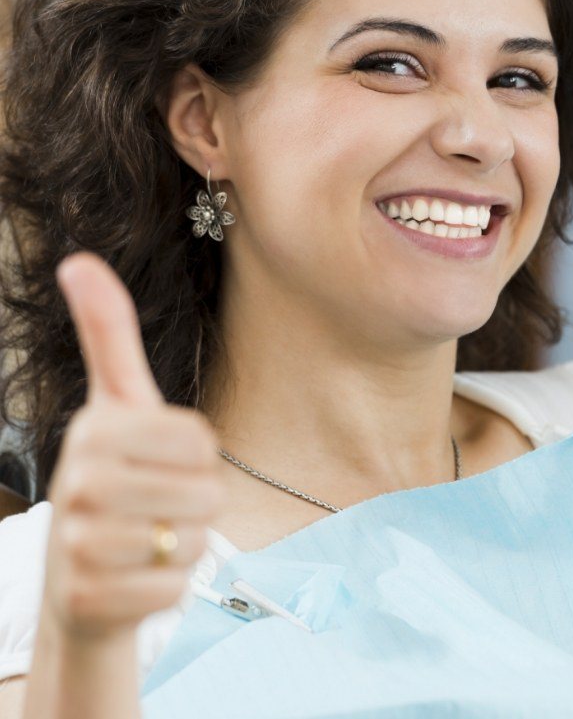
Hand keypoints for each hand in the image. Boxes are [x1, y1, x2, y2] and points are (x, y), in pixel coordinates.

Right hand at [43, 253, 225, 640]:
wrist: (79, 574)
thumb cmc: (115, 479)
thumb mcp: (116, 404)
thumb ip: (107, 333)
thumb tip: (78, 259)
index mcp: (95, 428)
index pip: (202, 441)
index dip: (197, 457)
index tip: (162, 461)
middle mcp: (79, 483)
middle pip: (206, 493)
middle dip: (194, 504)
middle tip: (155, 506)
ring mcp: (79, 546)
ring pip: (192, 542)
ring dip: (182, 546)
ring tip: (144, 541)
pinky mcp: (89, 601)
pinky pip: (175, 590)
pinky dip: (167, 586)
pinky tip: (134, 577)